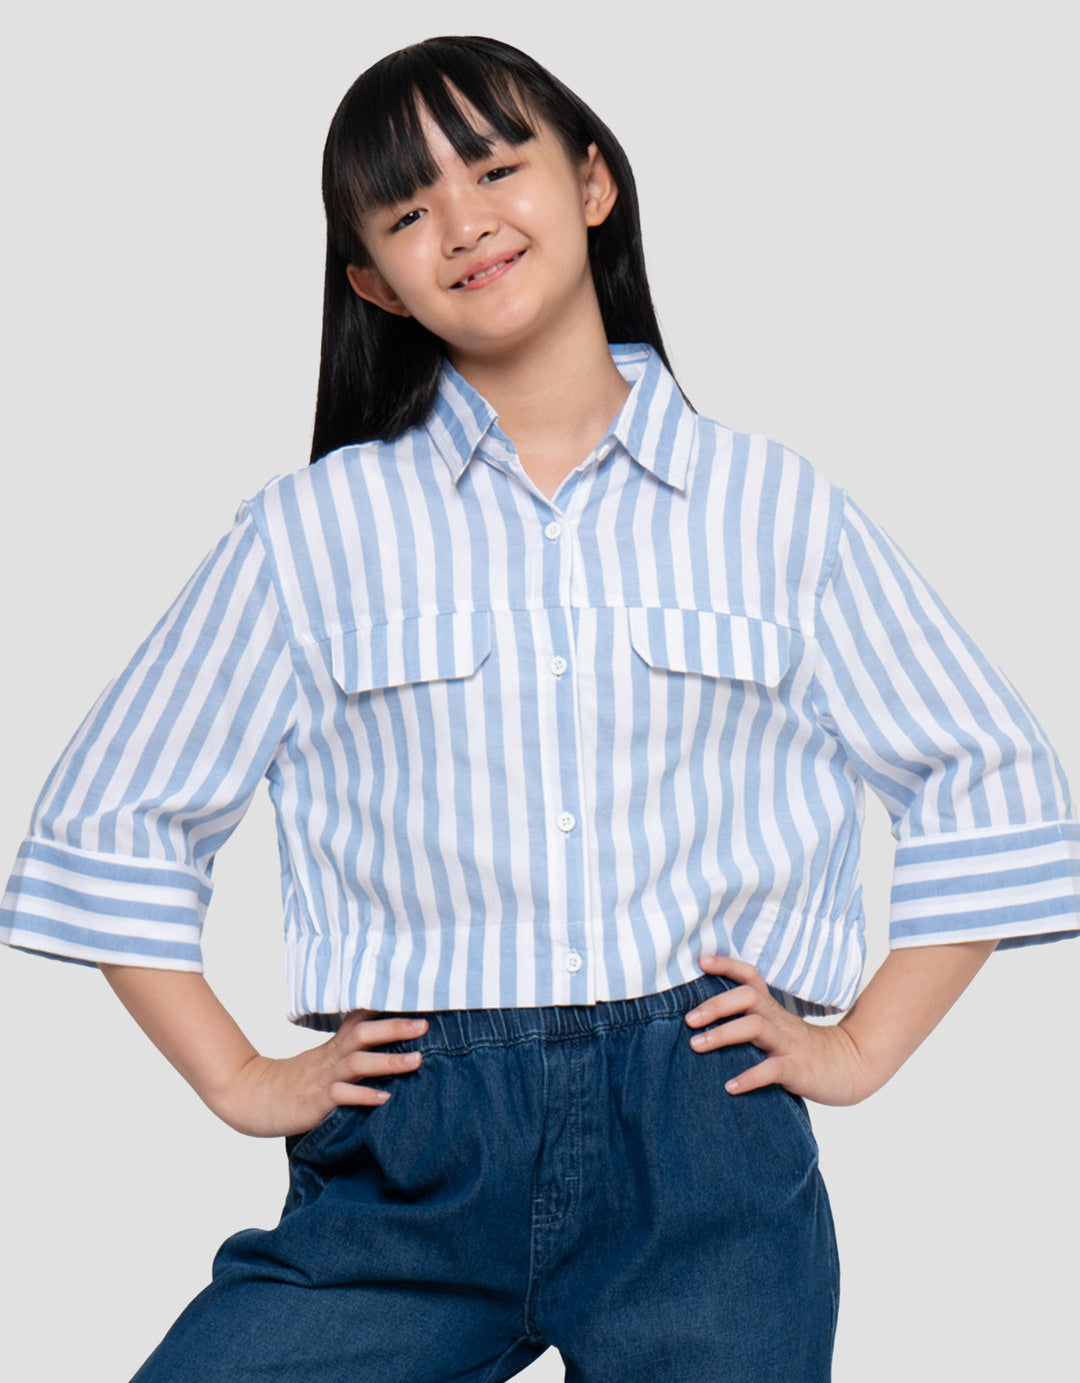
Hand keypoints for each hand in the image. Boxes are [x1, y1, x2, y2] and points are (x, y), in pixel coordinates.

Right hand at [213, 1010, 429, 1137]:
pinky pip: (342, 1095)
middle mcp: (332, 1056)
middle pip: (364, 1033)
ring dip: (388, 1060)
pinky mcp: (316, 1100)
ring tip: (416, 1061)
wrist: (253, 1097)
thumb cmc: (296, 1082)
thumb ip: (354, 1053)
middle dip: (395, 1027)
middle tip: (425, 1025)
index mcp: (335, 1045)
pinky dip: (364, 1095)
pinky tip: (385, 1098)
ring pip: (358, 1062)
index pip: (362, 1018)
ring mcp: (323, 1077)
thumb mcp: (326, 1061)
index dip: (388, 1009)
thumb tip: (391, 1046)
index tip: (417, 1001)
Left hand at [687, 955, 876, 1105]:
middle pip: (747, 997)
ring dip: (722, 1035)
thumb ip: (751, 1021)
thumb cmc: (805, 1049)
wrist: (851, 1067)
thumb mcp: (778, 1028)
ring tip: (696, 1046)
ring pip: (755, 1027)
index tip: (700, 961)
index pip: (750, 977)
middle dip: (715, 1005)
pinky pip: (772, 1069)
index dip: (726, 965)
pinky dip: (749, 1077)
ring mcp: (788, 1043)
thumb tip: (707, 1021)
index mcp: (772, 1009)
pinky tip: (731, 1087)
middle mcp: (778, 1021)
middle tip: (689, 1020)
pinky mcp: (798, 1068)